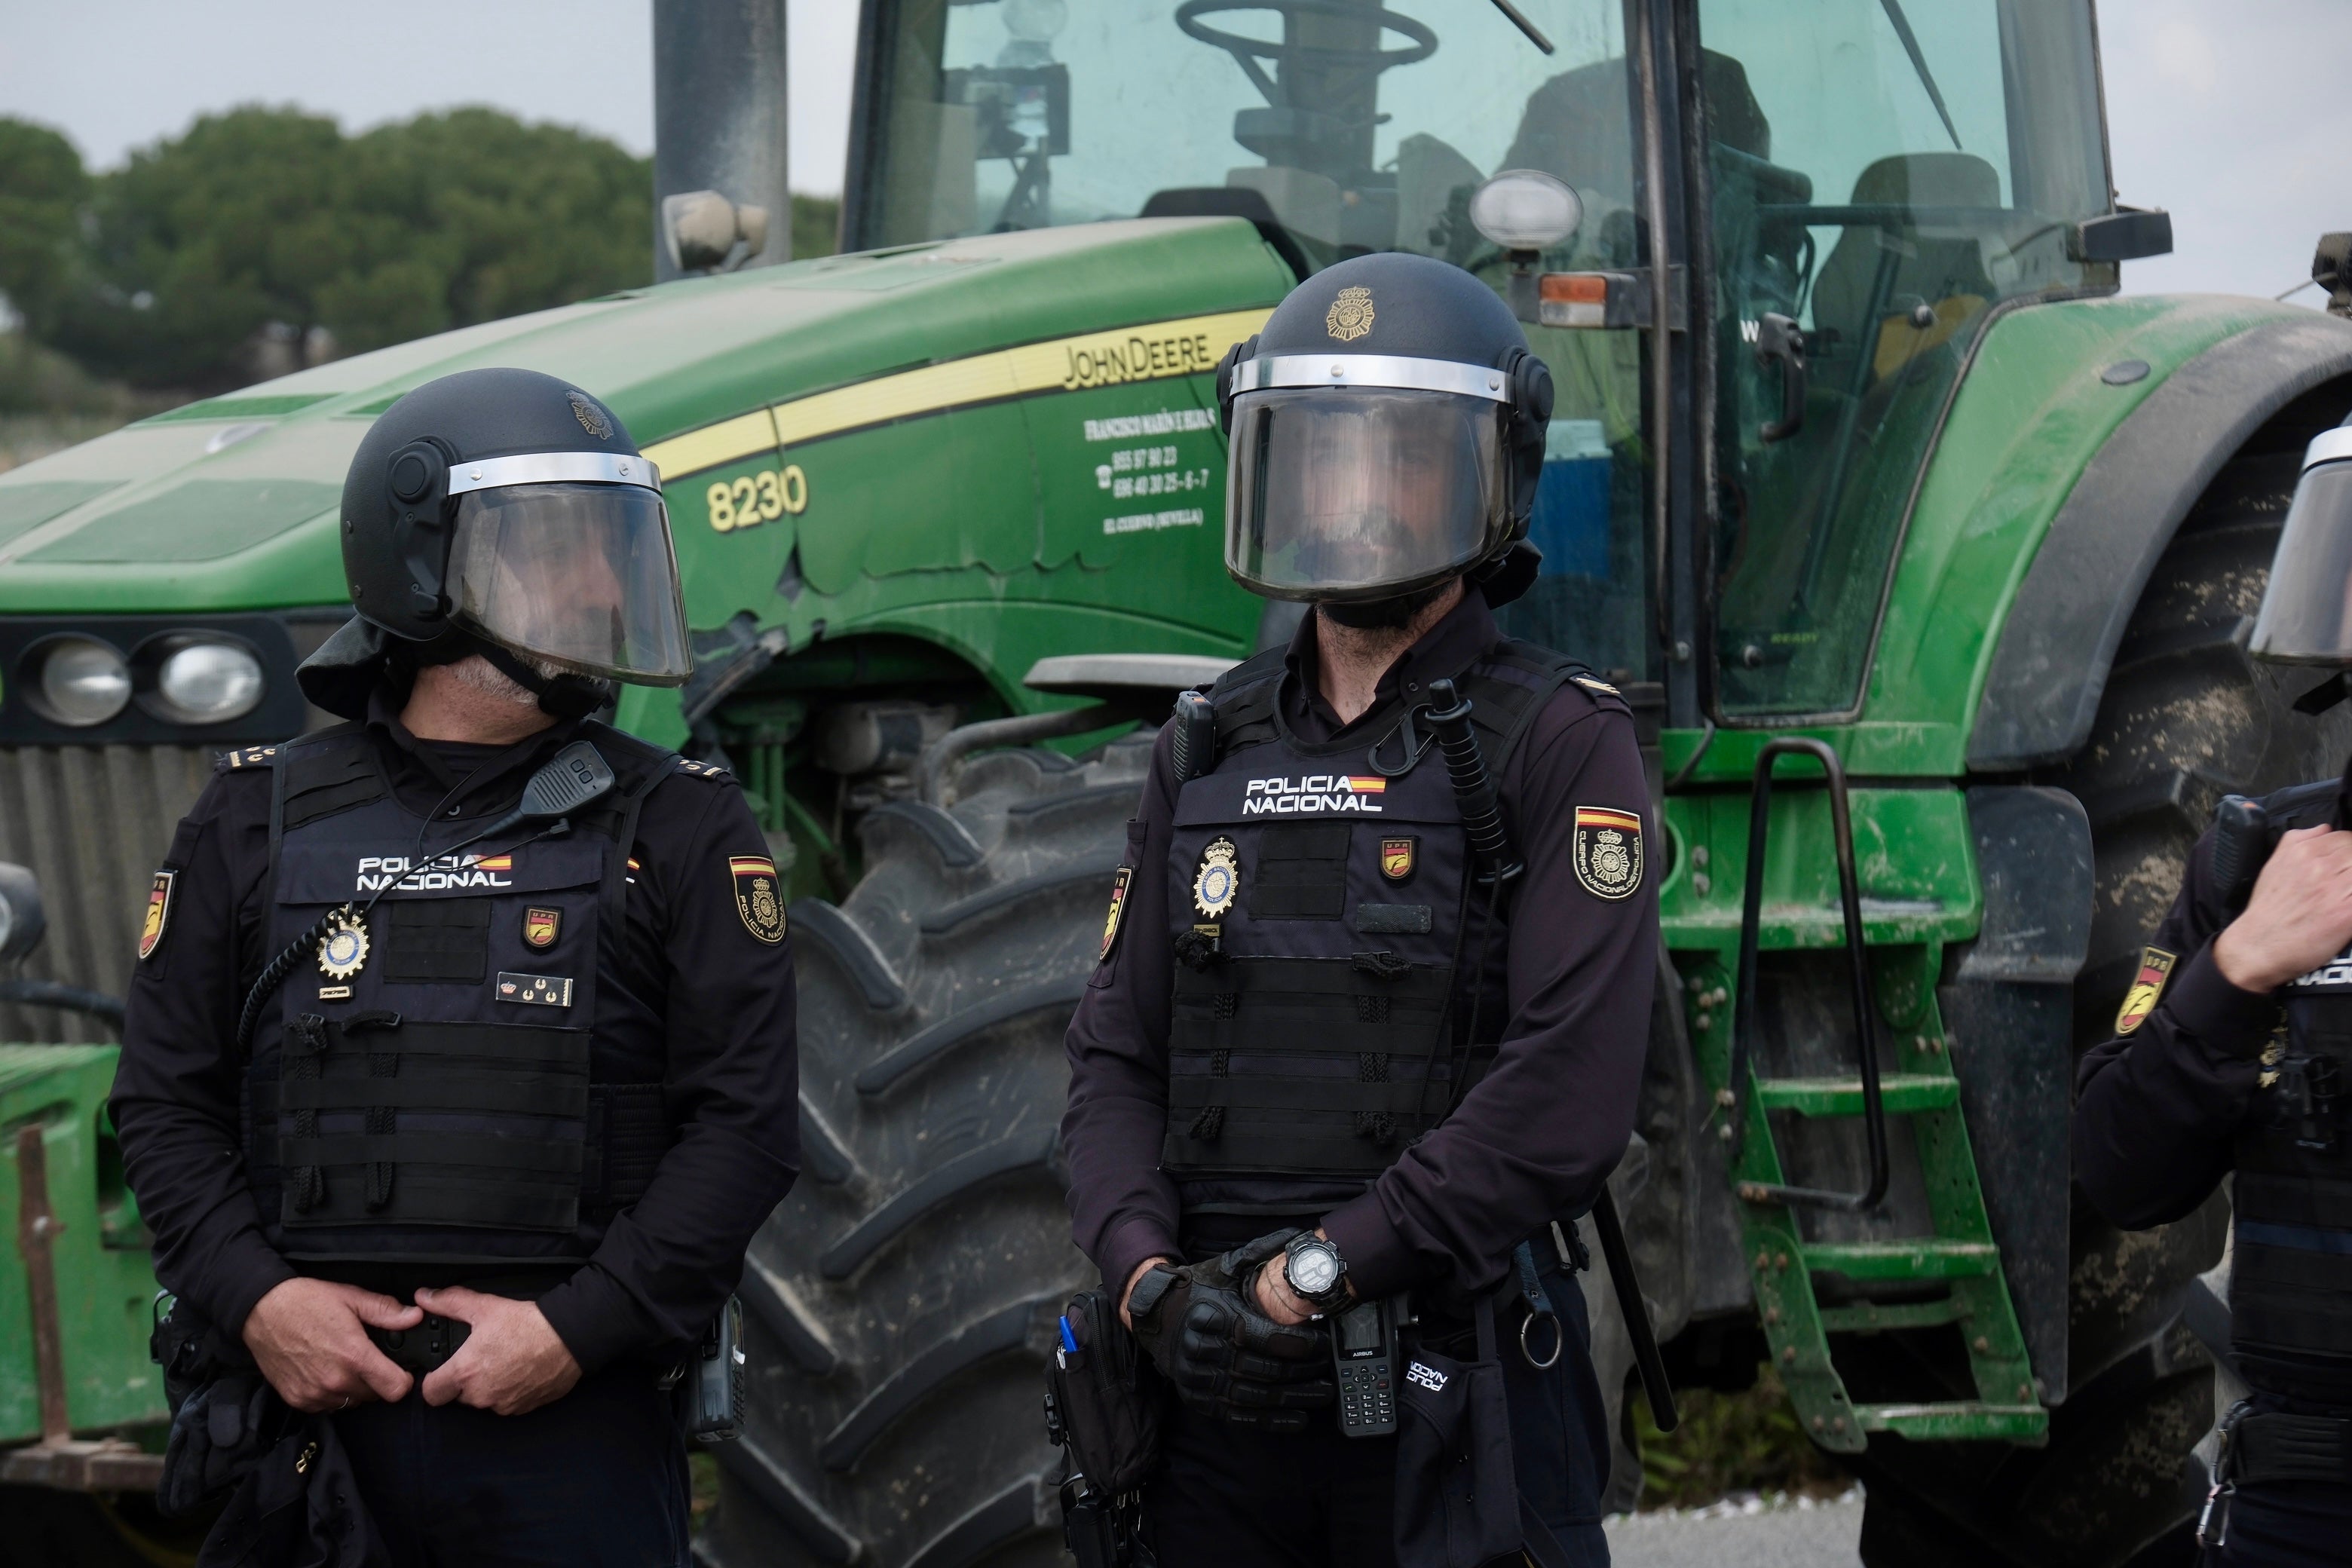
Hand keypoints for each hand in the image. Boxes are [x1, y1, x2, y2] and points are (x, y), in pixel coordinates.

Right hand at [242, 1278, 420, 1412]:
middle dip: (377, 1380)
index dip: (403, 1380)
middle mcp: (335, 1381)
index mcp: (354, 1356)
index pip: (395, 1389)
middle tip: (367, 1358)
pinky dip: (330, 1393)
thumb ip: (386, 1311)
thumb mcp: (352, 1298)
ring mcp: (314, 1394)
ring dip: (353, 1388)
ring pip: (351, 1402)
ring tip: (343, 1362)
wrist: (261, 1311)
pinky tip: (324, 1370)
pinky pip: (327, 1406)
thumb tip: (415, 1317)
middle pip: (374, 1396)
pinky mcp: (297, 1400)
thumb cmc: (306, 1302)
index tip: (400, 1370)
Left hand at [415, 1287, 581, 1415]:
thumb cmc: (527, 1324)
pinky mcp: (523, 1408)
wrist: (569, 1337)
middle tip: (481, 1358)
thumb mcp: (485, 1307)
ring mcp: (503, 1405)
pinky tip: (520, 1371)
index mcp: (465, 1372)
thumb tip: (423, 1296)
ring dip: (487, 1387)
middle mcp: (480, 1395)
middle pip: (458, 1397)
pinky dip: (509, 1392)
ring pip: (483, 1401)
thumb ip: (449, 1302)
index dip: (433, 1381)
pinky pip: (506, 1404)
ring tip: (504, 1362)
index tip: (442, 1370)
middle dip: (464, 1380)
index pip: (430, 1394)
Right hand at [1128, 1230, 1333, 1430]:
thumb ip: (1260, 1253)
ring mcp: (1198, 1380)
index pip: (1262, 1337)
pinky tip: (1298, 1418)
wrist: (1156, 1318)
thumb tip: (1296, 1237)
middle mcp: (1202, 1350)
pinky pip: (1241, 1417)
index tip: (1322, 1344)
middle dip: (1302, 1372)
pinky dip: (1272, 1421)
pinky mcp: (1200, 1401)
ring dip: (1294, 1398)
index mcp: (1212, 1316)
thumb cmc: (1198, 1292)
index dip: (1297, 1344)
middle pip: (1262, 1369)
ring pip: (1255, 1396)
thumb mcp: (1224, 1268)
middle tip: (1328, 1369)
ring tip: (1322, 1393)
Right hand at [2214, 825, 2351, 991]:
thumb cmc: (2267, 909)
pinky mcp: (2347, 912)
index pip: (2347, 838)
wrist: (2257, 946)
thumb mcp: (2273, 865)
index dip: (2350, 852)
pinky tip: (2347, 908)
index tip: (2346, 867)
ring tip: (2345, 895)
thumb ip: (2298, 840)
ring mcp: (2337, 888)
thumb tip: (2324, 828)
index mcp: (2303, 851)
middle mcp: (2321, 865)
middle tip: (2345, 884)